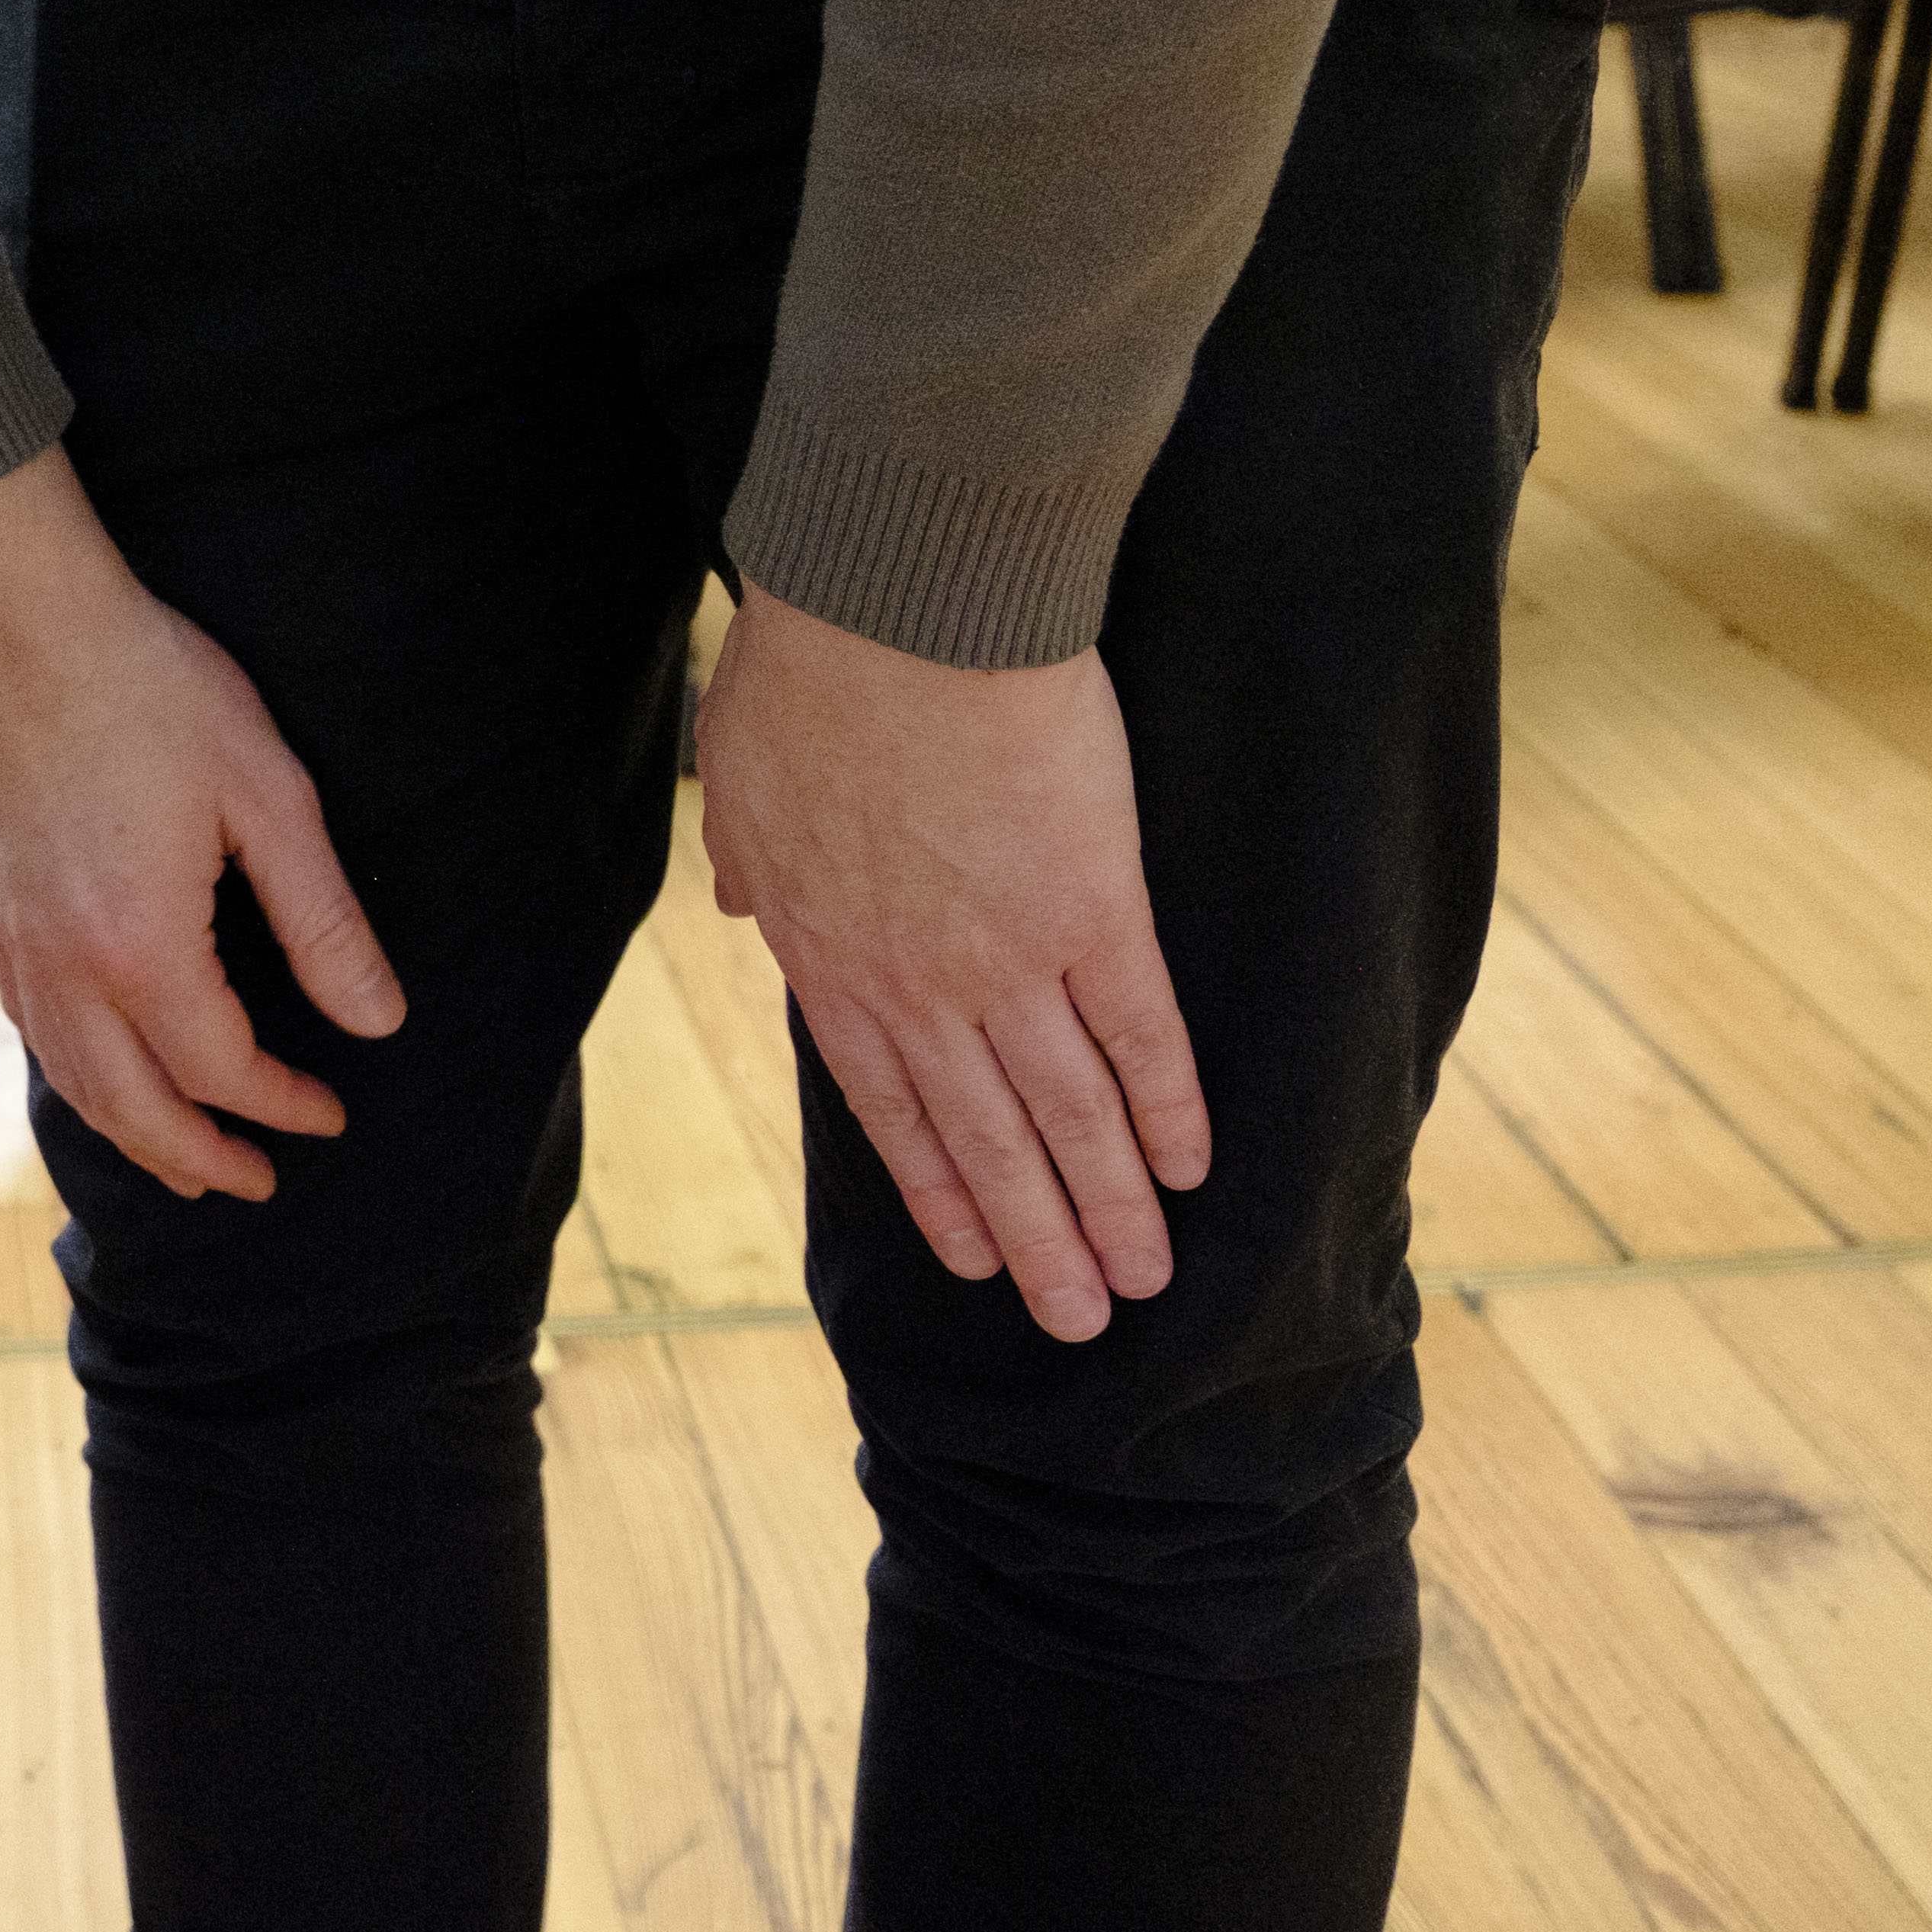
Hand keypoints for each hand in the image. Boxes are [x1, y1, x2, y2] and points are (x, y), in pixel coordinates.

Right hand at [0, 449, 400, 1199]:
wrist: (17, 622)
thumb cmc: (150, 691)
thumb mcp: (266, 796)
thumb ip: (321, 919)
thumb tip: (377, 1020)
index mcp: (143, 947)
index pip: (222, 1069)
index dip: (283, 1104)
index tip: (332, 1113)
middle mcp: (67, 967)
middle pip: (137, 1108)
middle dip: (203, 1158)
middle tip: (259, 1183)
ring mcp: (17, 944)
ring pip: (76, 1083)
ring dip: (135, 1137)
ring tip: (184, 1163)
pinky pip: (35, 1035)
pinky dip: (79, 1083)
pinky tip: (103, 1077)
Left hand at [695, 590, 1205, 1341]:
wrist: (897, 607)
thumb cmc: (809, 671)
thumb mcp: (740, 781)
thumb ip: (747, 862)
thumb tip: (737, 909)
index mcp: (828, 951)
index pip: (884, 1101)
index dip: (935, 1187)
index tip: (972, 1260)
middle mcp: (916, 981)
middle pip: (982, 1137)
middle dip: (1033, 1238)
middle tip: (1078, 1324)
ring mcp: (1007, 956)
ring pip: (1065, 1113)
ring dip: (1110, 1207)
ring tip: (1145, 1283)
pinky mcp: (1095, 912)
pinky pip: (1140, 1034)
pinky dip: (1168, 1107)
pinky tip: (1194, 1168)